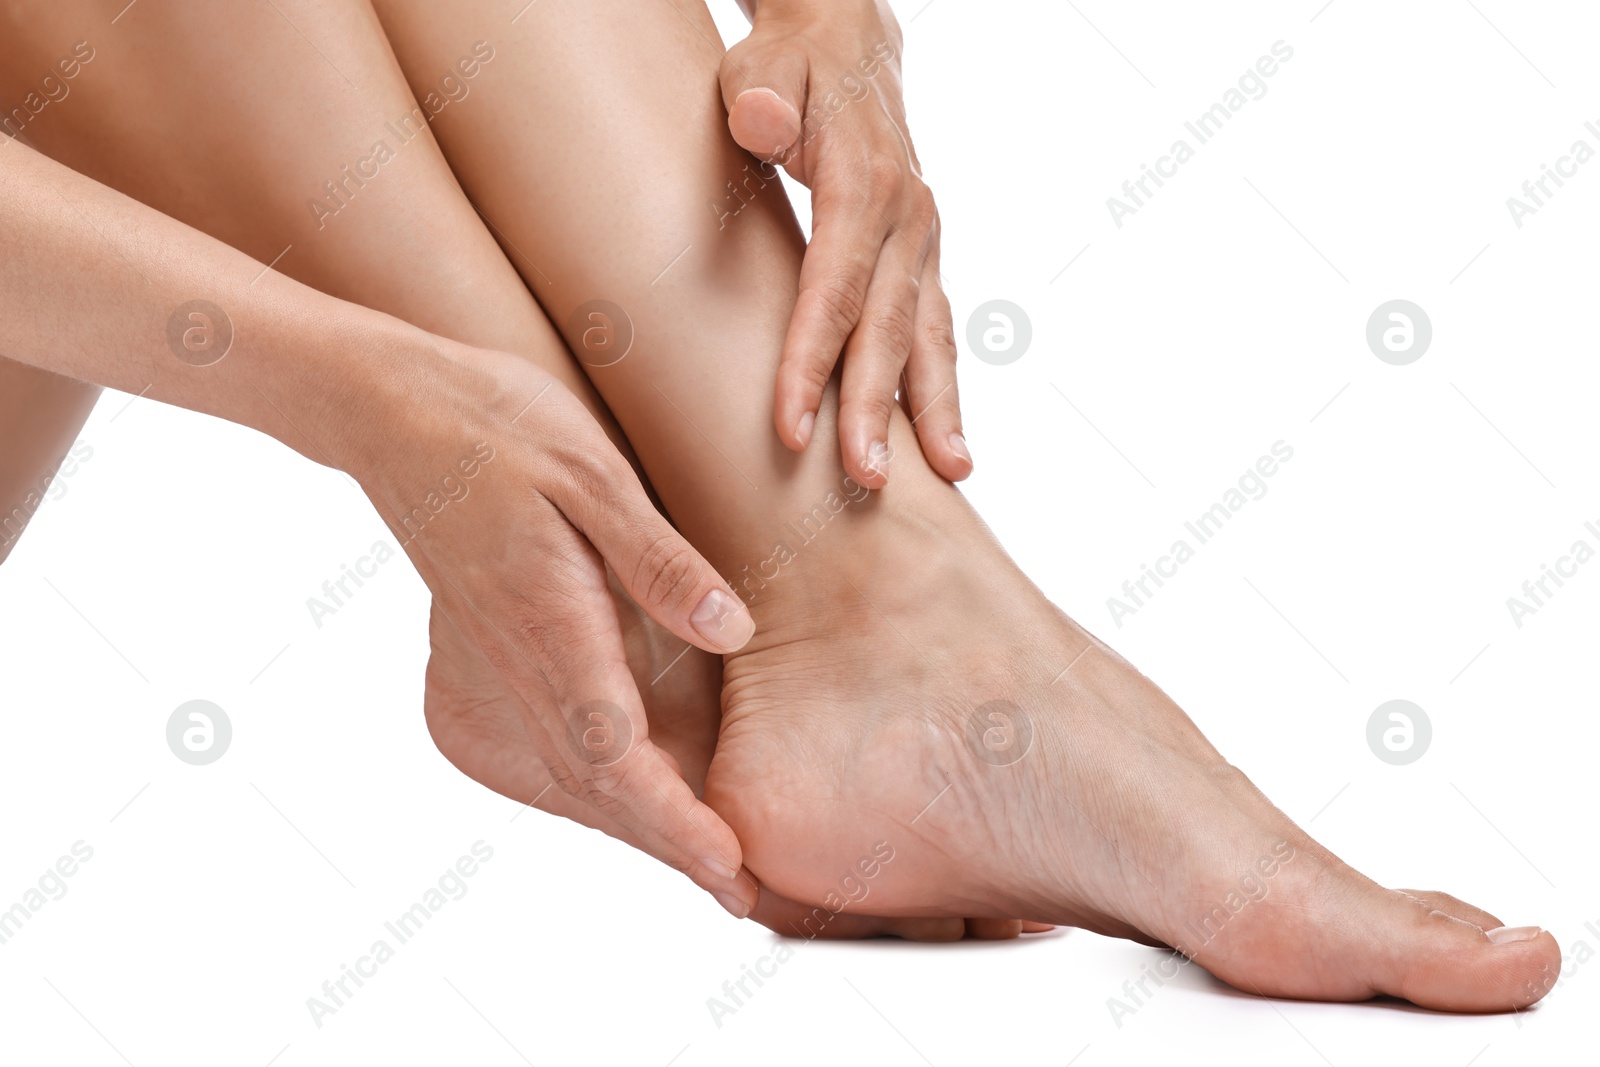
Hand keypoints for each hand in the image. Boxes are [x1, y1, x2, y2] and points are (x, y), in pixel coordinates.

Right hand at [355, 341, 760, 916]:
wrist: (393, 412)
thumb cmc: (498, 426)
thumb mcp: (592, 471)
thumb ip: (659, 559)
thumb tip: (731, 632)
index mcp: (546, 623)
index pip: (614, 753)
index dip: (672, 820)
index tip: (725, 866)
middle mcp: (516, 661)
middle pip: (597, 785)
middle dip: (670, 846)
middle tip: (740, 896)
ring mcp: (492, 663)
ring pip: (567, 774)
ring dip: (635, 823)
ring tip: (704, 864)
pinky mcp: (481, 655)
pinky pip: (539, 744)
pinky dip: (591, 786)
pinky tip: (628, 797)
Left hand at [720, 0, 968, 487]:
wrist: (848, 49)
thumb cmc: (791, 67)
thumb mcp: (762, 65)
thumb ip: (761, 95)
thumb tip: (764, 123)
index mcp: (864, 182)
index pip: (834, 287)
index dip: (811, 360)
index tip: (789, 427)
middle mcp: (907, 220)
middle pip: (888, 328)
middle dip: (876, 409)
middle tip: (862, 482)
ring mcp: (923, 244)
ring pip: (930, 337)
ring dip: (934, 410)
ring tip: (950, 476)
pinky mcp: (923, 262)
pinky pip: (936, 332)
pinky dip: (943, 389)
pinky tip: (948, 446)